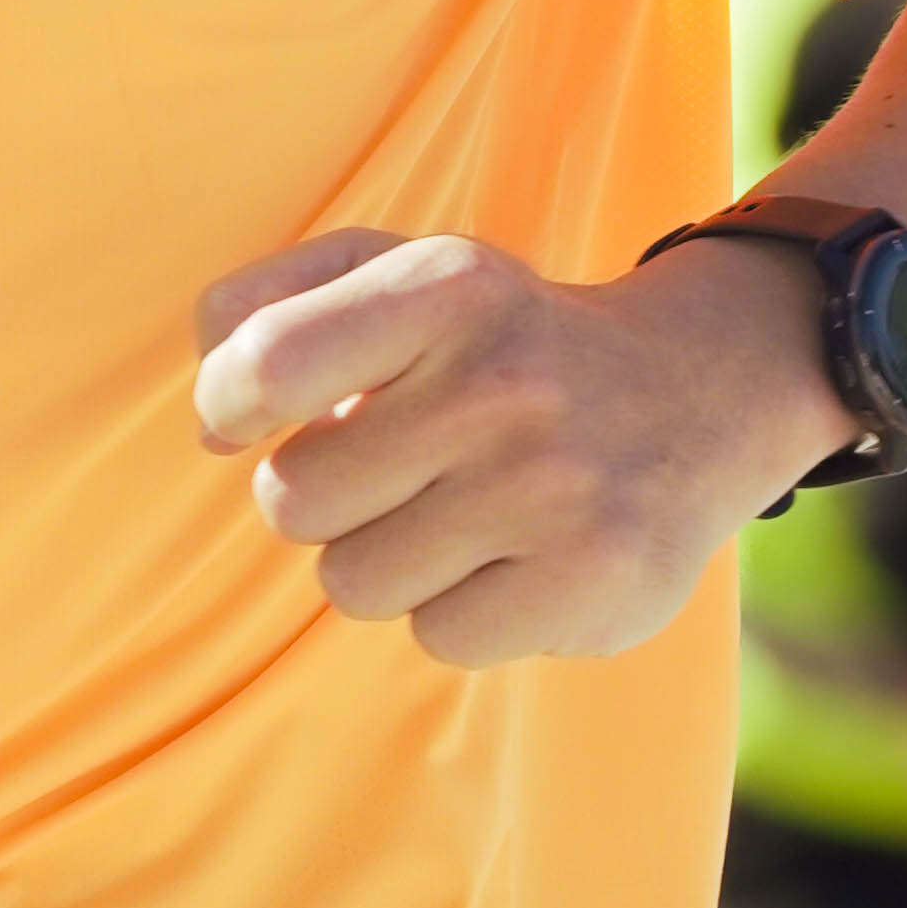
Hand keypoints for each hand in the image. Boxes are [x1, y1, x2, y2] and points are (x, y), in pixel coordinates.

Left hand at [192, 222, 837, 668]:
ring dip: (388, 558)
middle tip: (401, 462)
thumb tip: (209, 424)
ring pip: (355, 582)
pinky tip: (513, 556)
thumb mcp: (400, 270)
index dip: (231, 402)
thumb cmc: (503, 340)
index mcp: (447, 287)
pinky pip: (437, 637)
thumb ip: (273, 308)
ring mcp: (555, 488)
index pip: (266, 362)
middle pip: (295, 500)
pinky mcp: (593, 579)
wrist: (697, 390)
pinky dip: (460, 609)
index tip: (253, 412)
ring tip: (461, 508)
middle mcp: (503, 383)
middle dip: (326, 493)